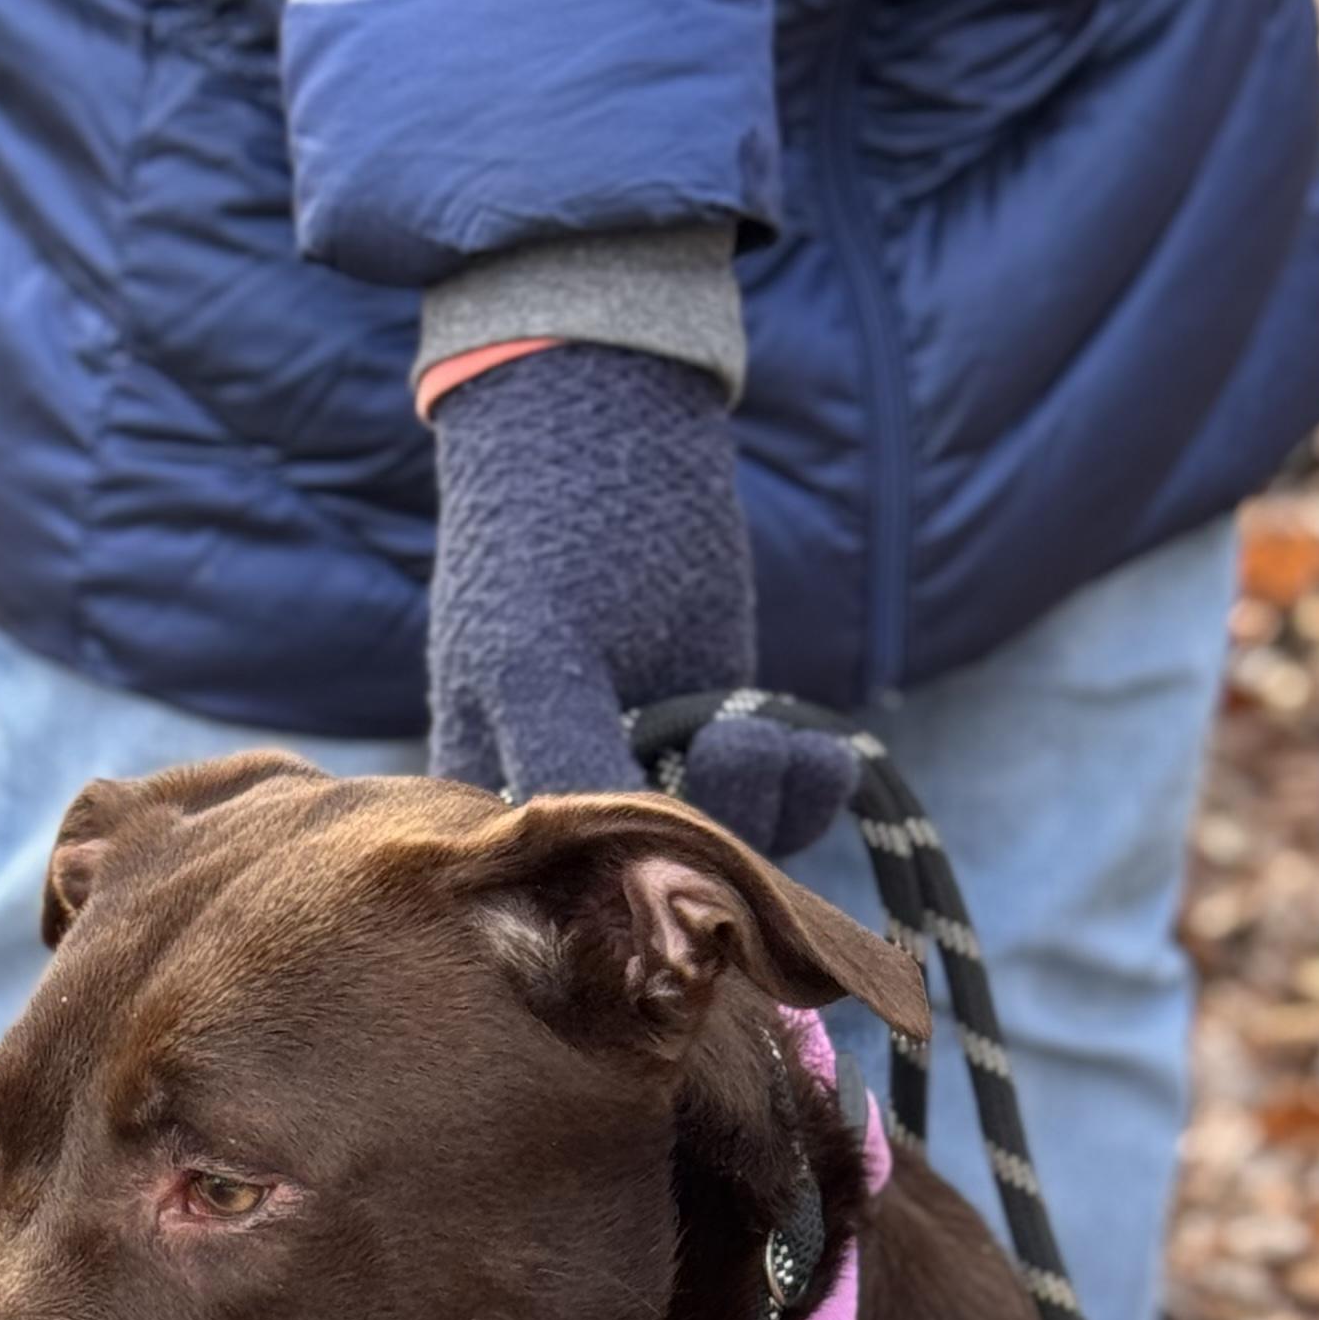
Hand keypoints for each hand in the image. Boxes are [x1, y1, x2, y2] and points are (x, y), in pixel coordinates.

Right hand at [427, 344, 856, 858]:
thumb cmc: (544, 533)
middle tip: (733, 742)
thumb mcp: (535, 659)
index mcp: (496, 813)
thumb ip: (568, 765)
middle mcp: (578, 810)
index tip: (680, 855)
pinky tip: (822, 749)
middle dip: (716, 841)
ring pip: (730, 856)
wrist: (608, 410)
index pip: (565, 909)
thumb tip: (619, 881)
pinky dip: (810, 792)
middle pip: (663, 894)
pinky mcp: (724, 742)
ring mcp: (659, 778)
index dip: (630, 904)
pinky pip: (780, 813)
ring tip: (761, 726)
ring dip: (769, 809)